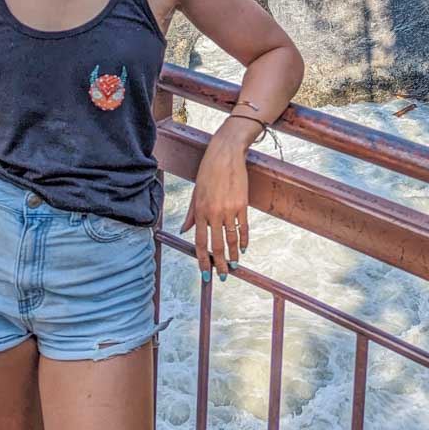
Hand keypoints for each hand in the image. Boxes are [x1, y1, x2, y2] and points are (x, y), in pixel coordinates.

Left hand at [180, 119, 253, 279]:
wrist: (225, 154)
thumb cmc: (208, 171)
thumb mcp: (195, 192)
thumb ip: (191, 214)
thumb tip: (184, 231)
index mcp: (200, 211)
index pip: (199, 242)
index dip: (202, 260)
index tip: (206, 272)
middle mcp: (214, 213)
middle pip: (217, 245)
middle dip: (219, 264)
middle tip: (222, 276)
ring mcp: (229, 209)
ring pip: (232, 240)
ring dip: (233, 256)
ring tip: (234, 266)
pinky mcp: (242, 205)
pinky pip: (243, 228)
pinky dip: (244, 240)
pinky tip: (243, 248)